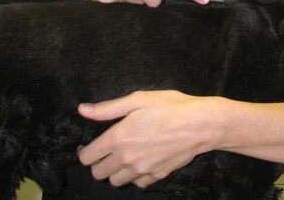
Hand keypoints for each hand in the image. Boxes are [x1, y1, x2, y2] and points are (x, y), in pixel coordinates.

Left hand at [77, 91, 220, 187]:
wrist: (201, 124)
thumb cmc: (171, 107)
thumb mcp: (138, 99)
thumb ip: (108, 108)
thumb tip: (83, 110)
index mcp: (118, 138)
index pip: (88, 157)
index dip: (85, 151)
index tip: (90, 146)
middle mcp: (127, 158)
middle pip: (98, 173)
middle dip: (98, 163)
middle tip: (108, 151)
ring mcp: (142, 169)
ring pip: (116, 181)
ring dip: (116, 171)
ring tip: (124, 157)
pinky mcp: (157, 175)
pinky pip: (138, 183)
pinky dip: (136, 176)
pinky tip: (142, 162)